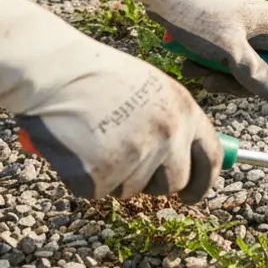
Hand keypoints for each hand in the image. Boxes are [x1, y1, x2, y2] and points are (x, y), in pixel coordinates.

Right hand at [0, 0, 220, 201]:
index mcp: (185, 110)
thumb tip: (184, 158)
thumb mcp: (153, 90)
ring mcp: (138, 154)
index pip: (210, 158)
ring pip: (131, 189)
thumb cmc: (100, 76)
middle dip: (152, 184)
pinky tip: (78, 149)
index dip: (202, 182)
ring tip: (95, 141)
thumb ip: (173, 121)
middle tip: (126, 164)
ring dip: (114, 176)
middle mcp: (169, 134)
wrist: (57, 71)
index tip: (191, 195)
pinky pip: (98, 191)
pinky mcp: (104, 172)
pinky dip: (84, 179)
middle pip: (173, 183)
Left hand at [73, 0, 267, 116]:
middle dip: (241, 84)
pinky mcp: (225, 30)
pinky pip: (226, 57)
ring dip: (219, 75)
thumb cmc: (197, 13)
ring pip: (244, 66)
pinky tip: (189, 59)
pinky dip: (209, 64)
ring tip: (194, 68)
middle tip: (213, 84)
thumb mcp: (227, 49)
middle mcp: (264, 27)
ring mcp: (244, 29)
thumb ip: (253, 73)